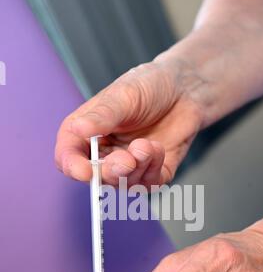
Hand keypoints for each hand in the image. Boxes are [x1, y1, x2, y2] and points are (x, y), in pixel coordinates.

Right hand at [55, 57, 203, 187]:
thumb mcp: (124, 94)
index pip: (68, 157)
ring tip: (148, 145)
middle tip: (127, 160)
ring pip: (124, 184)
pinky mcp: (152, 173)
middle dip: (111, 172)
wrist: (185, 89)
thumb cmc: (150, 86)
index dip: (73, 167)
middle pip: (96, 178)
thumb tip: (78, 129)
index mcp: (86, 132)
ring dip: (137, 168)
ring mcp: (128, 165)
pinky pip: (149, 185)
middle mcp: (104, 153)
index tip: (85, 172)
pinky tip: (158, 148)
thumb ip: (103, 115)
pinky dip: (153, 169)